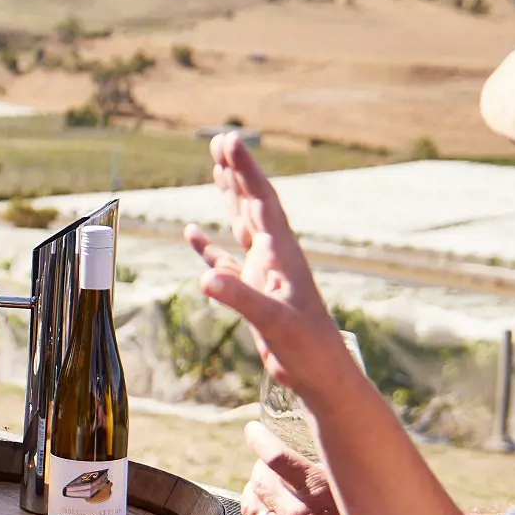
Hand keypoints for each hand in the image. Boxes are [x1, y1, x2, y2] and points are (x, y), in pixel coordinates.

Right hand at [184, 137, 370, 415]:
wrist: (321, 374)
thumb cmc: (308, 348)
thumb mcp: (275, 322)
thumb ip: (240, 298)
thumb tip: (205, 278)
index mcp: (281, 254)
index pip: (261, 201)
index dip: (245, 170)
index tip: (228, 140)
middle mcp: (273, 256)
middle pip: (252, 204)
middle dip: (237, 172)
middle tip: (220, 140)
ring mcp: (263, 274)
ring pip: (241, 225)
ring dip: (228, 197)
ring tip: (215, 169)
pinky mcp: (253, 294)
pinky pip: (225, 262)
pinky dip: (208, 246)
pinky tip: (193, 234)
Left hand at [216, 423, 378, 514]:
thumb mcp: (363, 492)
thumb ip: (337, 472)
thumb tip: (323, 447)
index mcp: (320, 491)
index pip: (277, 458)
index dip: (259, 439)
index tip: (252, 430)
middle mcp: (299, 513)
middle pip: (261, 482)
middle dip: (259, 470)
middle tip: (264, 465)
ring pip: (252, 510)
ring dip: (250, 495)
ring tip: (255, 488)